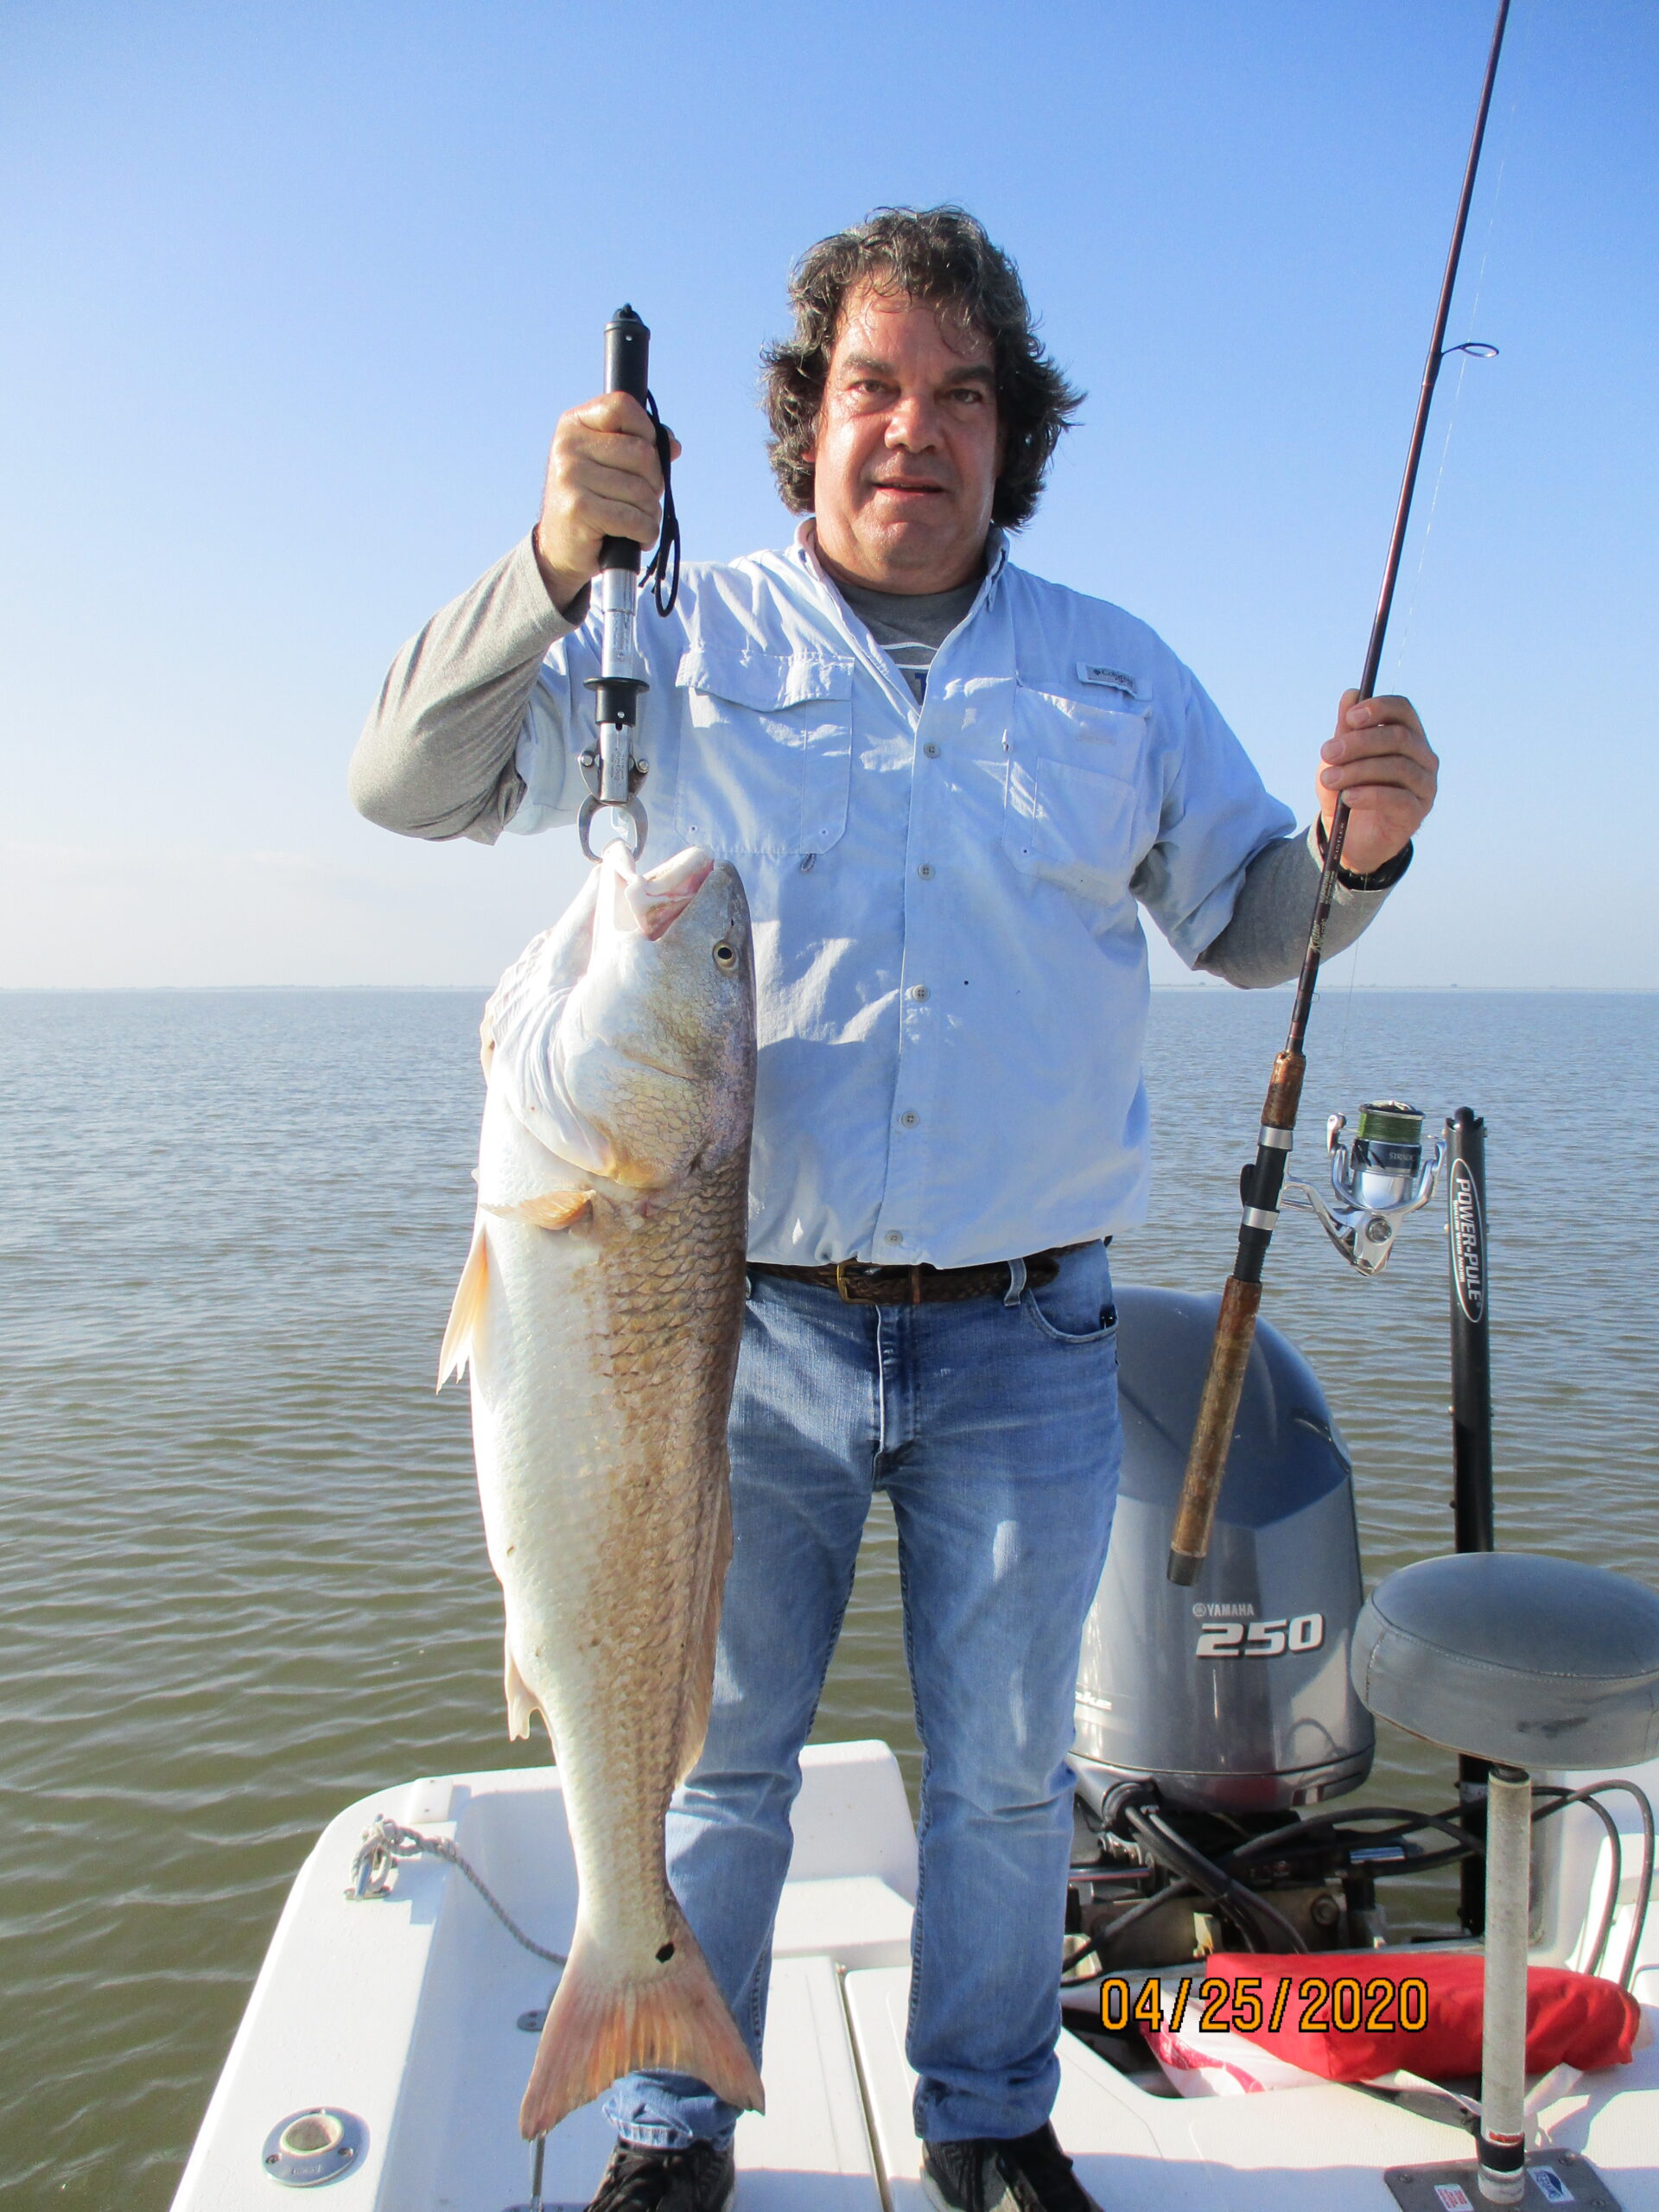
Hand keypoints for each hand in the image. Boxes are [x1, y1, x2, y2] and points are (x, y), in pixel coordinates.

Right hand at [532, 393, 681, 614]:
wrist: (560, 547)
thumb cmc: (593, 501)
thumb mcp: (609, 465)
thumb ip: (640, 446)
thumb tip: (673, 446)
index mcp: (574, 425)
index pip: (622, 406)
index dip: (646, 430)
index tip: (647, 454)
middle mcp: (568, 445)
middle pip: (642, 453)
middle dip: (654, 482)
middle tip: (645, 498)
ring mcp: (570, 476)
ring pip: (641, 490)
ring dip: (651, 513)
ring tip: (639, 521)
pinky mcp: (578, 508)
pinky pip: (633, 518)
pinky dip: (646, 532)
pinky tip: (639, 537)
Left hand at [1317, 690, 1437, 874]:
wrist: (1349, 837)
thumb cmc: (1347, 790)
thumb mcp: (1339, 759)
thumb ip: (1346, 729)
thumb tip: (1351, 693)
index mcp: (1407, 736)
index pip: (1402, 710)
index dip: (1379, 708)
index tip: (1350, 718)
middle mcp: (1423, 757)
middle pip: (1399, 737)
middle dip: (1359, 742)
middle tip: (1327, 752)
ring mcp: (1425, 786)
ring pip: (1397, 767)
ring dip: (1357, 770)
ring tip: (1328, 779)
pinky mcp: (1417, 813)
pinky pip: (1398, 799)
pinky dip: (1369, 795)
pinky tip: (1348, 797)